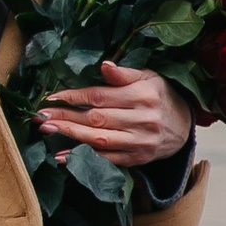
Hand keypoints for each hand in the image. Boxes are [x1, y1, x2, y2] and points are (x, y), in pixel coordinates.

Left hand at [38, 60, 190, 168]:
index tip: (52, 98)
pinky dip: (84, 158)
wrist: (184, 126)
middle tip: (41, 117)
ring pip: (100, 140)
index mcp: (144, 95)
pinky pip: (108, 159)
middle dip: (66, 117)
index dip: (75, 97)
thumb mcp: (148, 77)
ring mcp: (141, 141)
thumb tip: (104, 65)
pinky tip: (64, 156)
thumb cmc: (160, 96)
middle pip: (97, 119)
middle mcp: (143, 119)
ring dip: (70, 137)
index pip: (101, 96)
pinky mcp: (138, 158)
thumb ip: (124, 73)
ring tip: (48, 131)